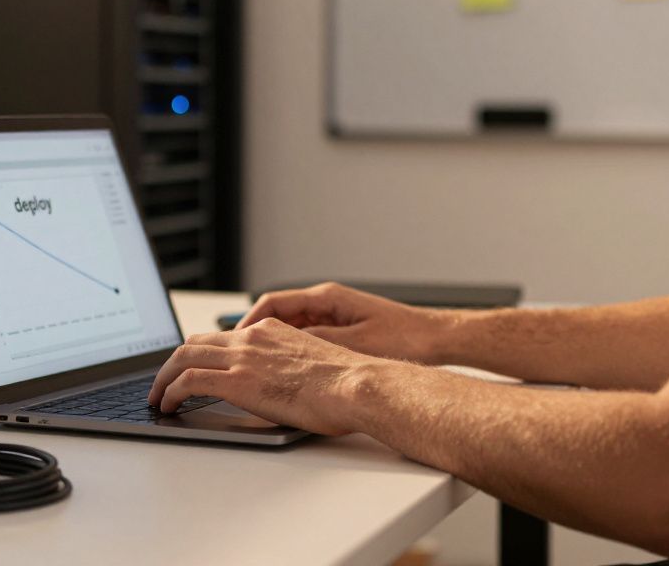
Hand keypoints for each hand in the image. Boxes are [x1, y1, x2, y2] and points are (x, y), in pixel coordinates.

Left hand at [146, 318, 378, 434]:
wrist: (355, 386)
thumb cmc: (345, 385)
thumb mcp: (308, 365)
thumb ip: (283, 368)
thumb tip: (272, 388)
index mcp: (269, 330)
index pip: (220, 336)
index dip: (196, 352)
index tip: (187, 368)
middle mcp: (251, 337)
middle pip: (194, 343)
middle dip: (171, 364)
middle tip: (162, 383)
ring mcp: (242, 356)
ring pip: (183, 358)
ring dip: (163, 379)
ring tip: (157, 398)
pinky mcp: (237, 380)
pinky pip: (188, 381)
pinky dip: (171, 392)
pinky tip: (168, 406)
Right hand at [237, 282, 451, 363]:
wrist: (435, 338)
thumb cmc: (402, 337)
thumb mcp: (352, 343)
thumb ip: (315, 342)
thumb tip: (280, 348)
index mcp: (326, 297)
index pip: (272, 303)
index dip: (249, 322)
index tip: (234, 339)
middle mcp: (327, 302)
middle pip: (278, 315)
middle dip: (255, 335)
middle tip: (237, 355)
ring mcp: (335, 315)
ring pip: (291, 328)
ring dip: (274, 345)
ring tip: (258, 367)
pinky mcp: (343, 330)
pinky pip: (307, 338)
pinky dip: (294, 351)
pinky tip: (288, 371)